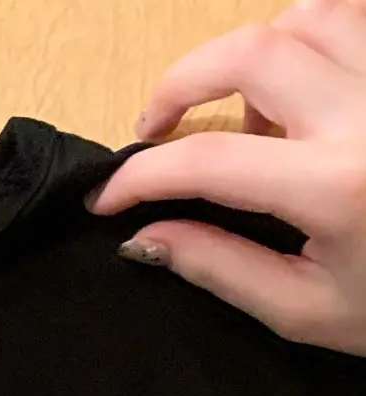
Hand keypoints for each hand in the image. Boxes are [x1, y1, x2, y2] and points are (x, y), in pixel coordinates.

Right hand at [86, 1, 365, 352]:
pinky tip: (300, 85)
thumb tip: (145, 238)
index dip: (143, 174)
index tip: (109, 196)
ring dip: (254, 55)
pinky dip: (311, 34)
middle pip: (251, 53)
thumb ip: (220, 267)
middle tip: (155, 129)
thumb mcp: (305, 309)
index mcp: (336, 189)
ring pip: (305, 16)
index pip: (209, 161)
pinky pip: (353, 15)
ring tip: (247, 115)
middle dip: (182, 84)